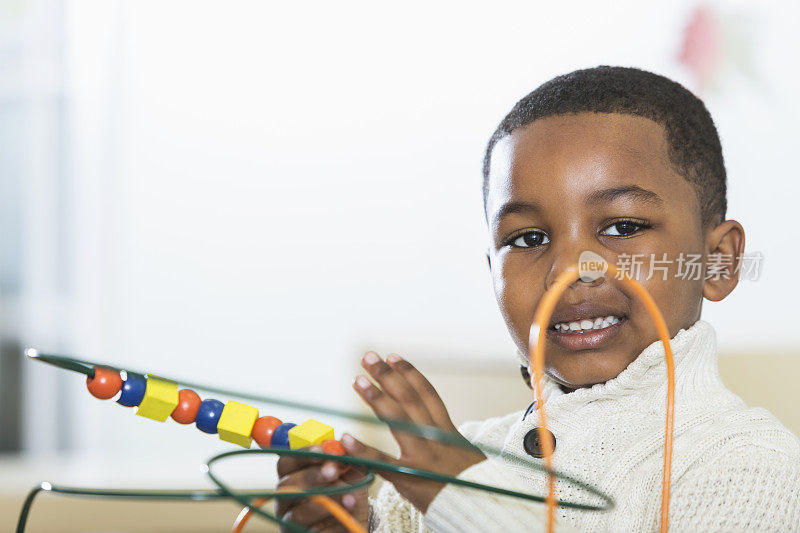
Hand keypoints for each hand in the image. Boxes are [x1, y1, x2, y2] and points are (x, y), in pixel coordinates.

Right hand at [274, 445, 368, 531]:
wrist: (356, 522)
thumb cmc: (349, 492)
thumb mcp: (354, 472)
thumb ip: (349, 456)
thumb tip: (345, 439)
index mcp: (294, 476)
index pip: (286, 462)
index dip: (302, 455)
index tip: (322, 449)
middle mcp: (287, 498)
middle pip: (286, 486)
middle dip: (311, 476)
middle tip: (333, 471)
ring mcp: (291, 521)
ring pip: (296, 512)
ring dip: (324, 502)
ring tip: (350, 498)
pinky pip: (311, 532)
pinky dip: (330, 523)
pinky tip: (346, 516)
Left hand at [342, 351, 485, 512]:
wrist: (483, 506)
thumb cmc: (473, 482)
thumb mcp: (461, 451)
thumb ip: (443, 437)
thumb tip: (430, 424)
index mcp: (446, 429)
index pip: (426, 393)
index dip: (409, 372)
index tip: (392, 356)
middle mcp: (434, 435)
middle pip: (408, 397)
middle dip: (387, 375)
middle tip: (367, 357)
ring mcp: (422, 454)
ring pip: (397, 418)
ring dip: (375, 396)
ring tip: (357, 380)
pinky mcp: (409, 476)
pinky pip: (382, 461)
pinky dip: (362, 450)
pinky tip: (346, 437)